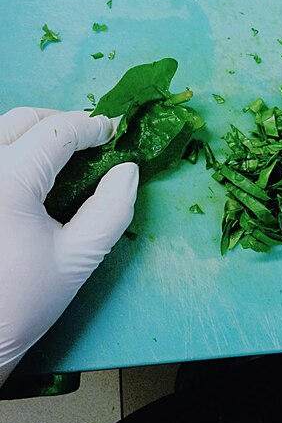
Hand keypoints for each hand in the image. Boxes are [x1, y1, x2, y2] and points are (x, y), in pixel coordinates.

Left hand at [0, 107, 138, 386]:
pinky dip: (14, 147)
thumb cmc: (19, 303)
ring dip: (35, 132)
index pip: (55, 132)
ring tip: (63, 153)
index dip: (91, 126)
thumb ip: (111, 209)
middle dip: (62, 122)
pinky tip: (32, 171)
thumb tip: (127, 169)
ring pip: (1, 130)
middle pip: (22, 119)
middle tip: (90, 139)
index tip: (114, 131)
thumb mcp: (77, 259)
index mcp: (7, 182)